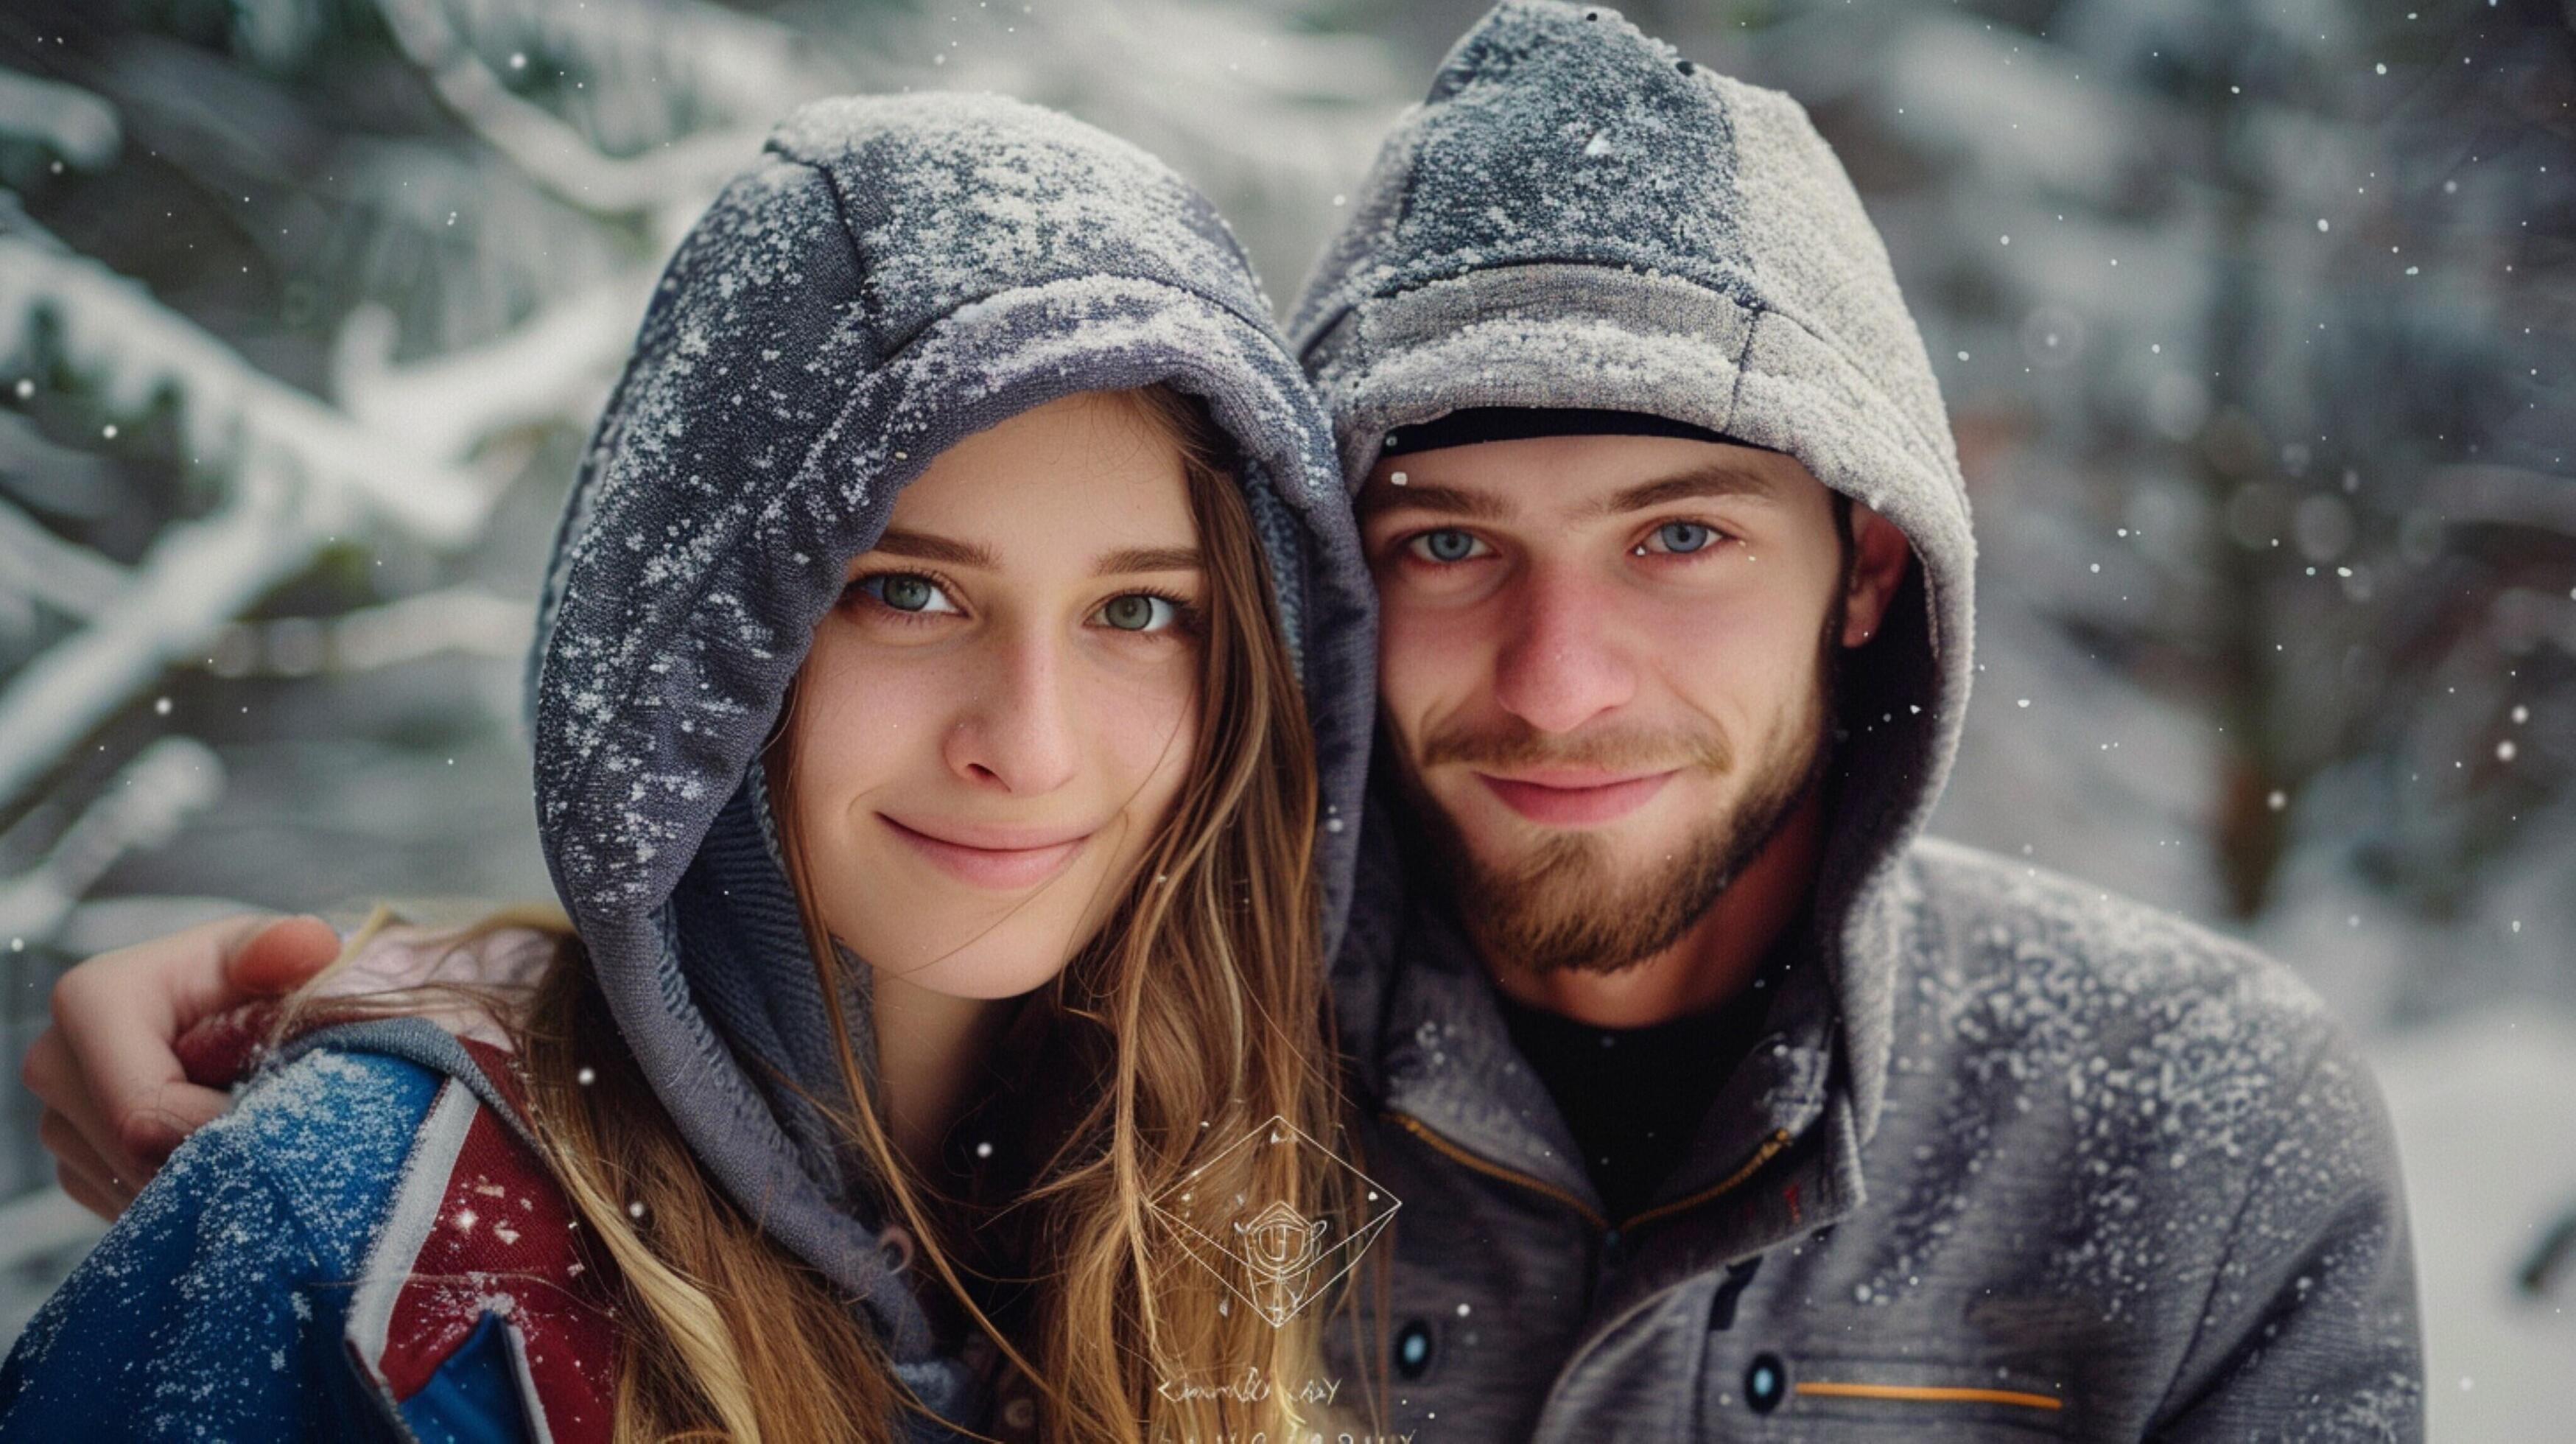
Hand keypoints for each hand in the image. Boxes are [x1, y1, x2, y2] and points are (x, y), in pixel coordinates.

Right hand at [21, 914, 340, 1220]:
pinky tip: (220, 1157)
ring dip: (201, 1178)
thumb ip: (292, 950)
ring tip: (249, 1133)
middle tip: (272, 1132)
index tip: (272, 1124)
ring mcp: (59, 1119)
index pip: (140, 1111)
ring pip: (129, 1187)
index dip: (212, 1132)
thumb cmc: (270, 980)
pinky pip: (126, 1208)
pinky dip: (183, 1195)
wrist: (254, 1013)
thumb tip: (303, 946)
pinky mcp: (76, 1163)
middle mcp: (55, 1061)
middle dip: (210, 1157)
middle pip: (130, 1156)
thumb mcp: (288, 955)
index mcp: (91, 1000)